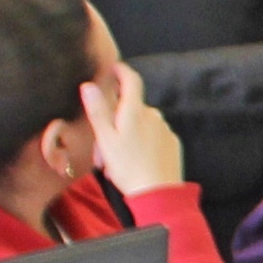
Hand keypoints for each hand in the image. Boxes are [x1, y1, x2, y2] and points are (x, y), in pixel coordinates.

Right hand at [84, 69, 184, 199]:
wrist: (158, 194)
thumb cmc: (128, 167)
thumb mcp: (106, 139)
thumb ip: (98, 111)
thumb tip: (89, 85)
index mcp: (136, 111)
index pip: (131, 80)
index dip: (121, 71)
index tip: (113, 68)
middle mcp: (153, 115)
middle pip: (131, 109)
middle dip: (115, 124)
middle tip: (102, 151)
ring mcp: (165, 129)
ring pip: (140, 126)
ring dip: (126, 138)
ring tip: (116, 163)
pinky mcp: (172, 143)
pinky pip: (152, 138)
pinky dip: (140, 145)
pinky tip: (134, 163)